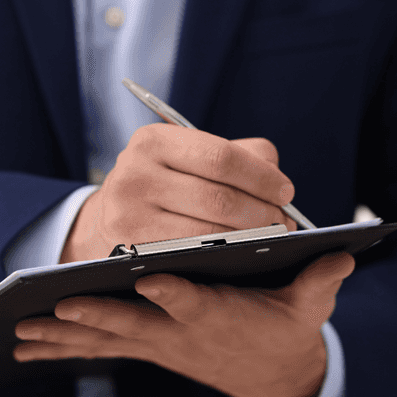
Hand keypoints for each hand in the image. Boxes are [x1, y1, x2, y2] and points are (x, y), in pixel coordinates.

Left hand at [14, 253, 354, 396]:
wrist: (272, 374)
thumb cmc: (287, 327)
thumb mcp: (310, 306)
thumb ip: (320, 282)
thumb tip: (343, 258)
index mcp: (220, 315)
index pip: (196, 303)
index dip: (174, 295)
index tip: (151, 280)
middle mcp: (182, 334)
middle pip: (137, 325)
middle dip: (99, 318)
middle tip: (63, 307)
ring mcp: (159, 344)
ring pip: (107, 340)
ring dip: (66, 338)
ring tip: (23, 332)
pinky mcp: (145, 346)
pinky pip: (98, 350)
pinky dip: (62, 349)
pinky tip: (25, 346)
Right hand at [61, 125, 296, 262]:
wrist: (111, 219)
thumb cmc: (167, 185)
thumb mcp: (191, 158)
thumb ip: (240, 156)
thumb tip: (277, 179)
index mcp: (153, 140)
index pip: (220, 157)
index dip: (260, 177)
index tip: (286, 192)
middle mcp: (134, 173)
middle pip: (218, 198)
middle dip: (262, 213)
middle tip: (284, 222)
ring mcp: (128, 213)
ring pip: (208, 231)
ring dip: (250, 238)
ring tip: (271, 238)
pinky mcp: (129, 248)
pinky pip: (191, 254)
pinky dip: (224, 255)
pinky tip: (241, 253)